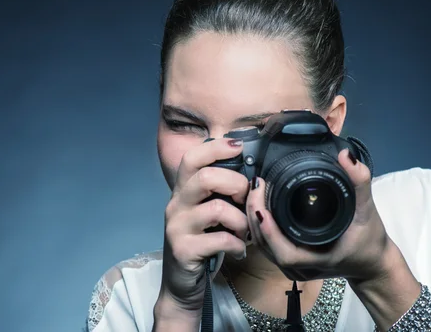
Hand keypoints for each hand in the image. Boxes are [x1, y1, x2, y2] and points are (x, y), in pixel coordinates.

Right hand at [157, 138, 249, 316]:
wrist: (181, 284)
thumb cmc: (203, 243)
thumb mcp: (209, 213)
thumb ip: (222, 193)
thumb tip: (254, 175)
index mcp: (183, 191)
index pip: (192, 158)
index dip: (216, 147)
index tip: (239, 146)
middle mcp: (176, 205)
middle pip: (205, 178)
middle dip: (235, 185)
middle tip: (246, 201)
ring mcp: (177, 228)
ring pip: (217, 209)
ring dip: (241, 221)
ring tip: (244, 232)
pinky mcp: (183, 251)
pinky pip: (221, 240)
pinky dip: (238, 245)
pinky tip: (239, 250)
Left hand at [246, 148, 389, 281]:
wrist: (372, 262)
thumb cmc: (370, 240)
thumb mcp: (368, 210)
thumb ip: (359, 182)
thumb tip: (345, 156)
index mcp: (318, 258)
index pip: (285, 253)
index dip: (269, 232)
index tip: (262, 206)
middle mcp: (301, 267)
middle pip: (267, 247)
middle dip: (256, 217)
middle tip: (255, 187)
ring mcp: (293, 267)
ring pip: (264, 246)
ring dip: (254, 220)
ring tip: (253, 192)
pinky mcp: (289, 262)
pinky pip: (267, 245)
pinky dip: (260, 225)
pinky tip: (258, 205)